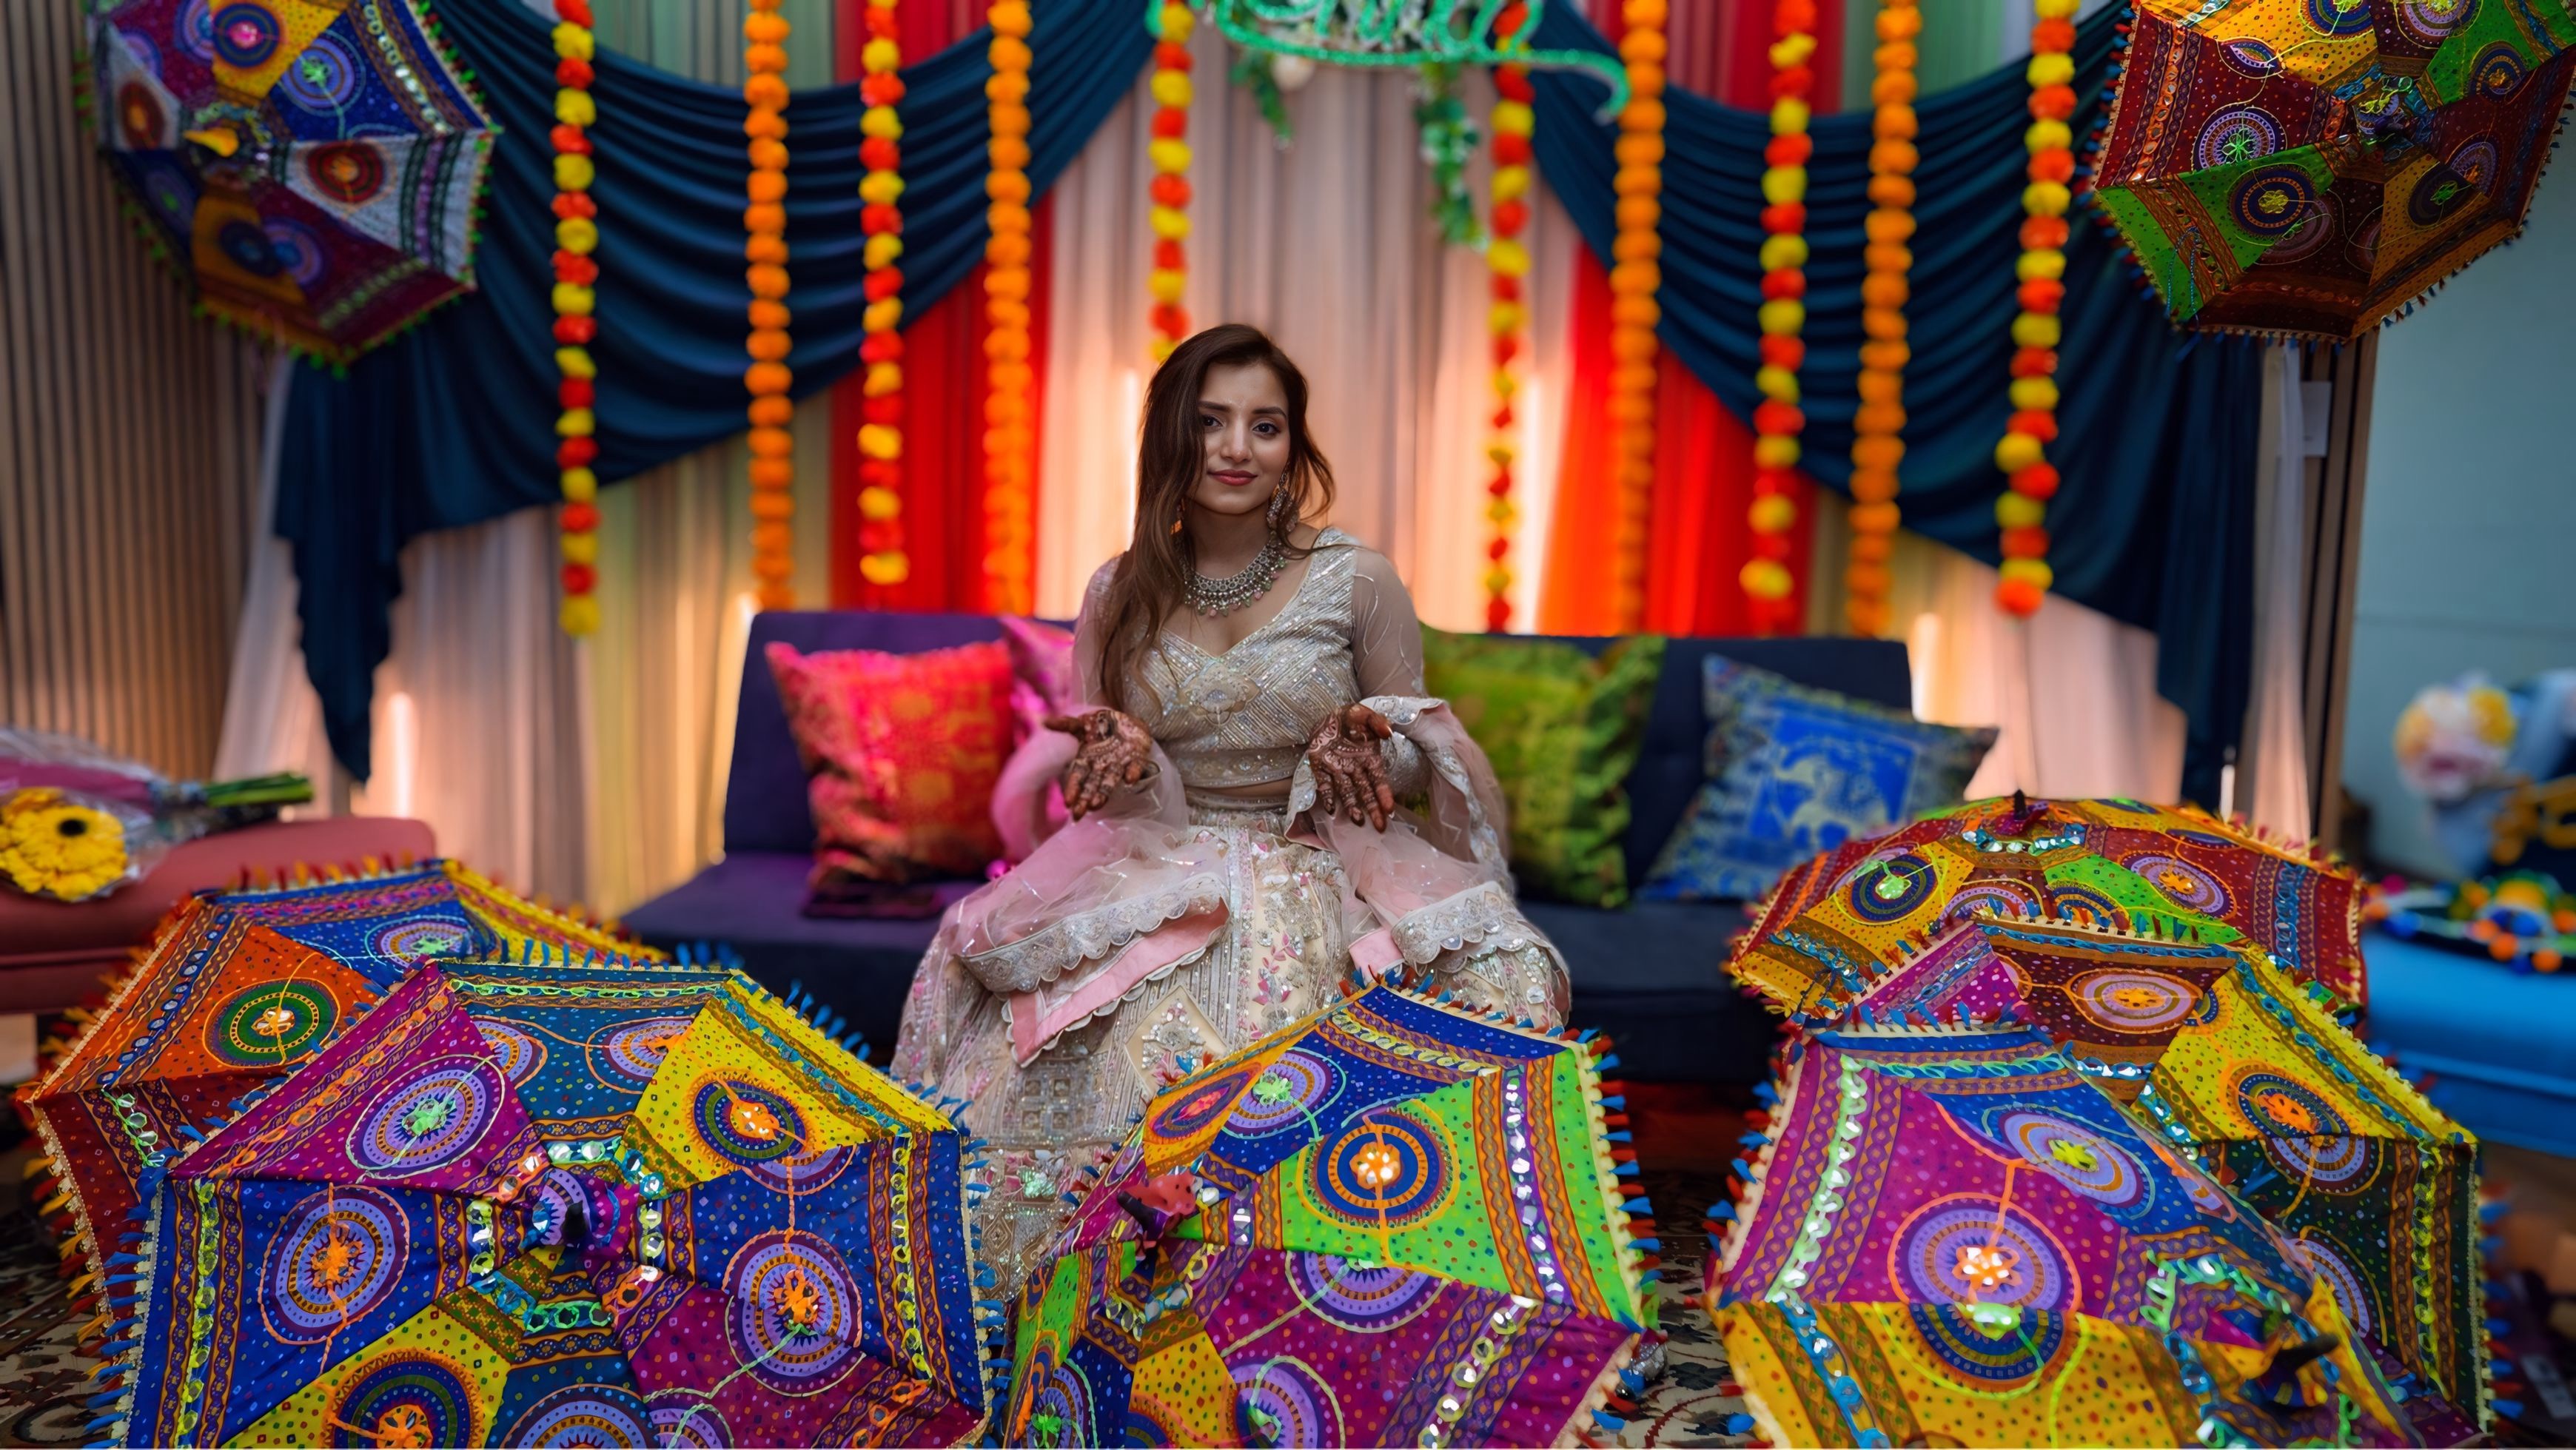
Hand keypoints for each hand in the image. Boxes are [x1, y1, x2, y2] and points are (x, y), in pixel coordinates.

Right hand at [1047, 709, 1156, 819]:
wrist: (1126, 721)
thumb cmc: (1100, 725)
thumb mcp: (1080, 723)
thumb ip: (1064, 725)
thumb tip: (1043, 722)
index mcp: (1086, 760)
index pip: (1077, 778)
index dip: (1073, 789)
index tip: (1068, 803)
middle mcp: (1101, 767)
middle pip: (1092, 786)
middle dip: (1085, 800)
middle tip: (1078, 815)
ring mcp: (1118, 764)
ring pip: (1110, 782)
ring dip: (1104, 793)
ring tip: (1097, 804)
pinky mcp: (1136, 759)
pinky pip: (1136, 767)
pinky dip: (1133, 772)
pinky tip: (1130, 779)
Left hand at [1307, 704, 1395, 830]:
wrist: (1329, 717)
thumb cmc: (1352, 718)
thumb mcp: (1365, 715)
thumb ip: (1377, 723)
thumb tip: (1388, 732)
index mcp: (1369, 759)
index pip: (1379, 780)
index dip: (1384, 794)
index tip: (1390, 808)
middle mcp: (1355, 769)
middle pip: (1366, 792)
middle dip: (1373, 809)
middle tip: (1381, 827)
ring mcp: (1338, 771)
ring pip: (1347, 792)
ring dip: (1352, 806)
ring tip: (1358, 821)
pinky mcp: (1321, 769)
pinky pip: (1325, 785)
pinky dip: (1327, 797)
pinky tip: (1331, 809)